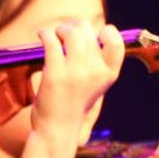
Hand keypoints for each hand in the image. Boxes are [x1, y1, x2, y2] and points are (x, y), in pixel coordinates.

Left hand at [29, 19, 126, 142]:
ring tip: (53, 34)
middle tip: (64, 31)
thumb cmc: (74, 107)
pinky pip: (51, 41)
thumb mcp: (95, 87)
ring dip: (60, 29)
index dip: (107, 32)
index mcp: (109, 75)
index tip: (95, 32)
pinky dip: (45, 34)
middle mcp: (95, 72)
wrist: (57, 130)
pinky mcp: (55, 75)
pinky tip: (42, 35)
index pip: (116, 44)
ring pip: (71, 33)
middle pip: (88, 32)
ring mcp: (76, 73)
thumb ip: (95, 65)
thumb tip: (86, 35)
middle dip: (74, 26)